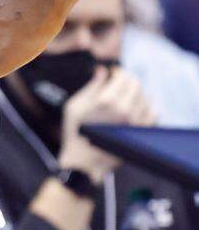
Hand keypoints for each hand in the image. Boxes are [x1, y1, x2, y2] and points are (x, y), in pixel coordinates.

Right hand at [59, 66, 155, 182]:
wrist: (85, 159)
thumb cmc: (76, 130)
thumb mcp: (75, 104)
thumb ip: (92, 85)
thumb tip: (102, 71)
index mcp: (107, 100)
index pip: (123, 76)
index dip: (118, 72)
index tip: (112, 73)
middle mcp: (125, 110)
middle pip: (136, 85)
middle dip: (128, 80)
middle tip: (119, 82)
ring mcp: (135, 122)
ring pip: (145, 97)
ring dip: (136, 93)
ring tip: (126, 95)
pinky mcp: (140, 133)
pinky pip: (153, 114)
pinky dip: (148, 107)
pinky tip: (138, 107)